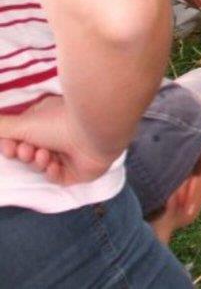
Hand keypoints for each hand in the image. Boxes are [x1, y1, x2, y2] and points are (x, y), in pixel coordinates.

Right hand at [0, 96, 119, 185]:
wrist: (95, 132)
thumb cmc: (58, 122)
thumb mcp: (22, 123)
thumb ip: (1, 127)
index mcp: (46, 120)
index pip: (21, 137)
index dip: (11, 145)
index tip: (10, 147)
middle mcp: (58, 135)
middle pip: (29, 152)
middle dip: (25, 154)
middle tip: (28, 151)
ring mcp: (69, 153)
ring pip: (42, 165)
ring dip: (39, 162)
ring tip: (45, 154)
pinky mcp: (79, 170)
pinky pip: (58, 177)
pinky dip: (53, 173)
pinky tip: (55, 165)